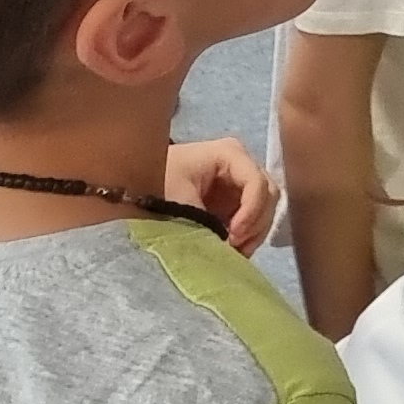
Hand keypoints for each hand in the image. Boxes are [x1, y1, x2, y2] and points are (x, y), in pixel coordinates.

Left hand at [165, 137, 278, 253]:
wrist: (135, 186)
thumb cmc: (156, 186)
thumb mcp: (180, 203)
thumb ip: (210, 223)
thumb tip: (229, 249)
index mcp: (229, 153)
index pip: (257, 182)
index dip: (252, 211)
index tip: (233, 236)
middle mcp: (242, 163)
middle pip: (268, 194)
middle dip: (255, 223)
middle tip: (233, 245)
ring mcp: (242, 180)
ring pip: (267, 207)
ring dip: (254, 232)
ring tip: (232, 250)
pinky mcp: (238, 197)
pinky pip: (256, 216)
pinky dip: (248, 234)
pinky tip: (231, 247)